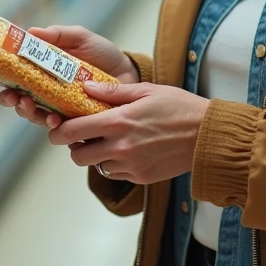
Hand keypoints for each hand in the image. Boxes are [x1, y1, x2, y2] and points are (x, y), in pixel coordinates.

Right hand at [0, 25, 139, 129]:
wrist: (130, 73)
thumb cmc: (103, 55)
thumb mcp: (81, 38)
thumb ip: (58, 35)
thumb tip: (31, 32)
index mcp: (45, 71)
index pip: (17, 78)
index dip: (4, 81)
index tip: (0, 81)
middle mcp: (49, 92)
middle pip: (21, 100)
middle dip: (12, 100)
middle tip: (13, 97)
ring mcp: (61, 109)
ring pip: (37, 116)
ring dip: (29, 113)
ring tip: (30, 107)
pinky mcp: (76, 122)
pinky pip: (61, 129)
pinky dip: (54, 125)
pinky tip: (56, 120)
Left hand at [48, 80, 209, 184]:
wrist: (208, 136)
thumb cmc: (179, 107)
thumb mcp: (146, 90)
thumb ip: (113, 92)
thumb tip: (86, 88)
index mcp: (118, 122)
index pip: (72, 131)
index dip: (58, 131)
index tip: (57, 128)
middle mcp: (120, 147)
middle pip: (78, 156)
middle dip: (75, 146)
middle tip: (83, 135)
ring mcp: (130, 165)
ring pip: (96, 166)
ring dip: (97, 155)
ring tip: (110, 140)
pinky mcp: (140, 178)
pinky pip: (116, 173)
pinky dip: (115, 163)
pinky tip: (128, 149)